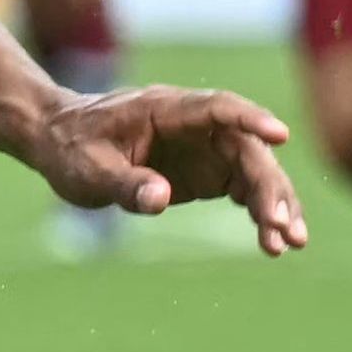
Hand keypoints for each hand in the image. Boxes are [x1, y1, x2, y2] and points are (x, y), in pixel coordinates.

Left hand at [29, 83, 309, 255]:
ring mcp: (205, 147)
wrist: (60, 142)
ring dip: (275, 204)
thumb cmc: (71, 149)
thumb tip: (160, 200)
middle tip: (282, 227)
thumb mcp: (87, 171)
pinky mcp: (206, 171)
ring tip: (290, 243)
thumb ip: (123, 184)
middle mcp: (195, 125)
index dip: (250, 119)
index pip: (217, 107)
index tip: (280, 135)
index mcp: (164, 109)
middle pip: (246, 149)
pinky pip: (243, 189)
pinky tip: (274, 242)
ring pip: (254, 171)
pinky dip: (260, 213)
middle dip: (269, 186)